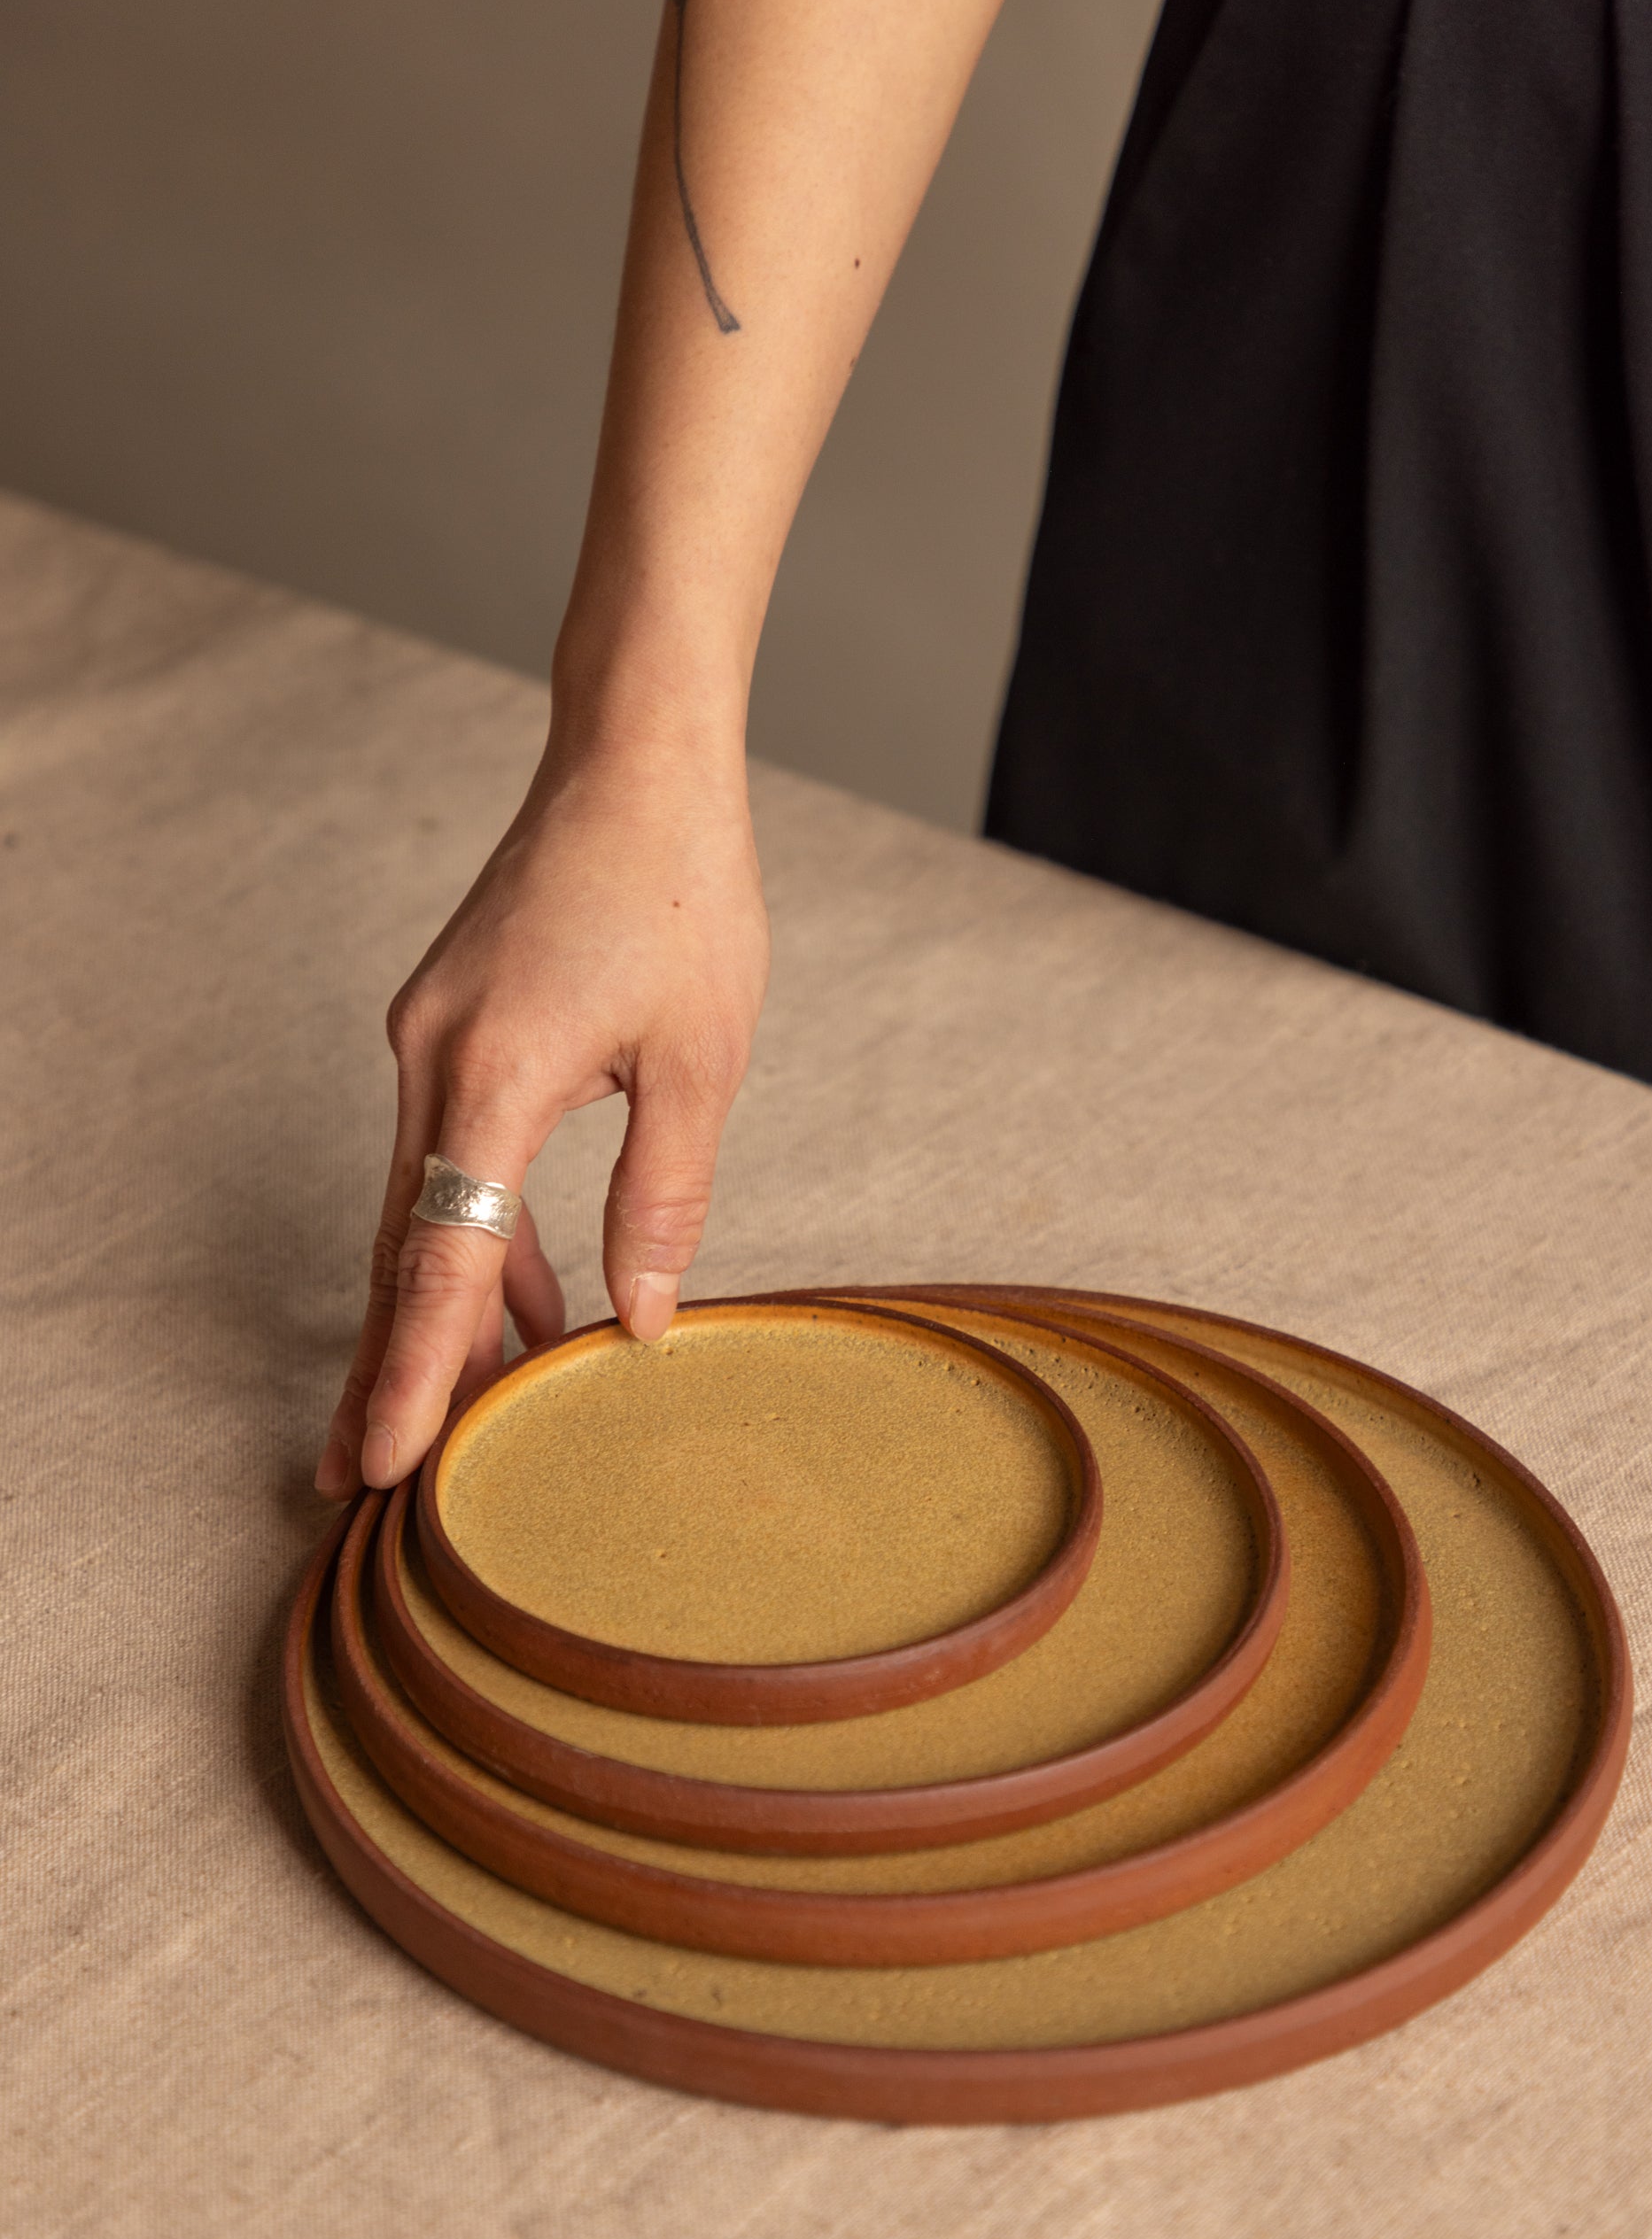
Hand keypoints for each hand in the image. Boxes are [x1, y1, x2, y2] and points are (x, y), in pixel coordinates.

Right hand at [313, 726, 768, 1498]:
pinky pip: (449, 1158)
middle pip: (401, 1248)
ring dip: (440, 1306)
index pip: (438, 1259)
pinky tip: (526, 1300)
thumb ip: (662, 1200)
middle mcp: (433, 1061)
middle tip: (364, 1475)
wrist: (635, 763)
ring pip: (421, 1207)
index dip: (412, 1370)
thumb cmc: (681, 895)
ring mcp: (430, 1040)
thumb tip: (637, 1322)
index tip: (382, 1459)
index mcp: (493, 1075)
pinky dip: (477, 1233)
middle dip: (390, 1365)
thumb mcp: (700, 1062)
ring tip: (451, 1413)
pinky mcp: (451, 1025)